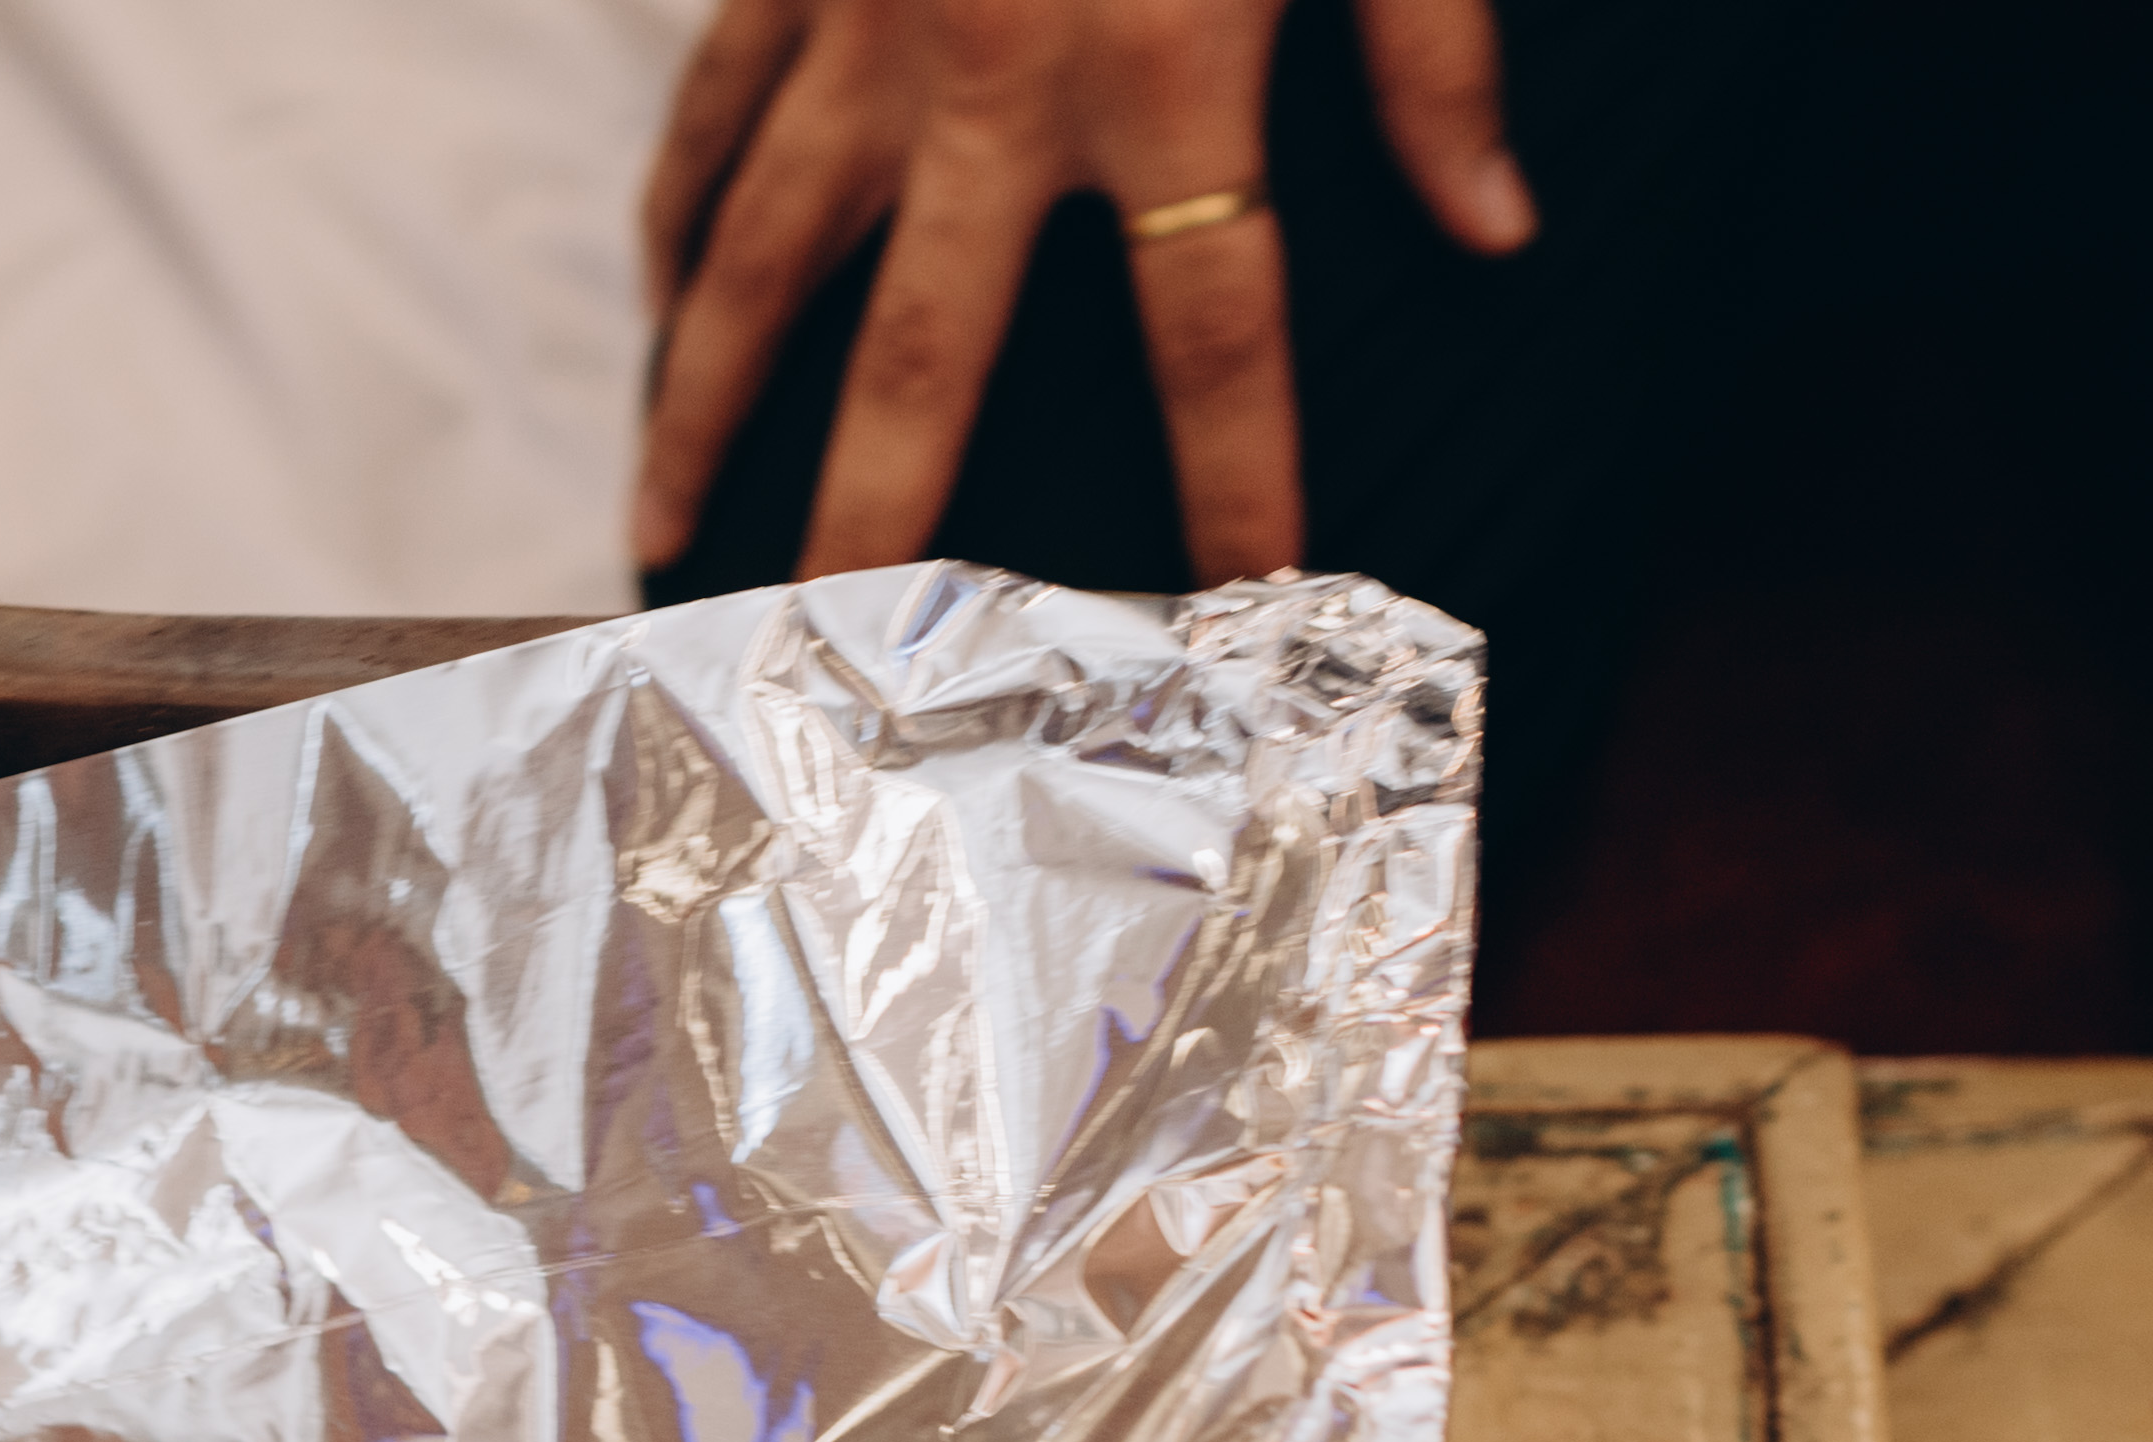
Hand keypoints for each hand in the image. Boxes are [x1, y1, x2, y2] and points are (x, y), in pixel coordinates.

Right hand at [630, 0, 1532, 588]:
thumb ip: (1434, 59)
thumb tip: (1500, 230)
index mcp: (1164, 74)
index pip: (1213, 337)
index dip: (1235, 485)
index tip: (1243, 612)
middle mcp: (993, 86)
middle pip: (922, 362)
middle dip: (872, 527)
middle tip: (827, 667)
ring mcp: (869, 28)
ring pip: (756, 262)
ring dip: (703, 410)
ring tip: (666, 538)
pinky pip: (709, 113)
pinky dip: (673, 214)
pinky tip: (652, 309)